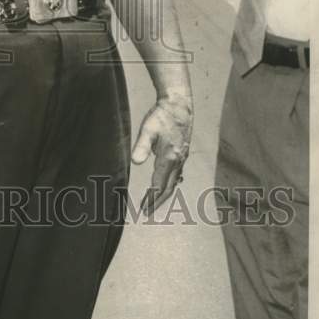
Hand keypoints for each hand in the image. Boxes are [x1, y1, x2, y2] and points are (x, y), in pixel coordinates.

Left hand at [131, 94, 192, 213]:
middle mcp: (177, 161)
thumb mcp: (148, 130)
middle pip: (168, 188)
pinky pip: (177, 174)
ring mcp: (182, 158)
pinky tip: (169, 184)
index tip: (144, 208)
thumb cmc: (162, 116)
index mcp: (168, 158)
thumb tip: (135, 162)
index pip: (159, 185)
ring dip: (164, 194)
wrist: (179, 106)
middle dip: (157, 201)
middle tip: (147, 212)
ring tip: (154, 202)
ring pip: (174, 182)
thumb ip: (141, 146)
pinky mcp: (183, 153)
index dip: (151, 198)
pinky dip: (171, 183)